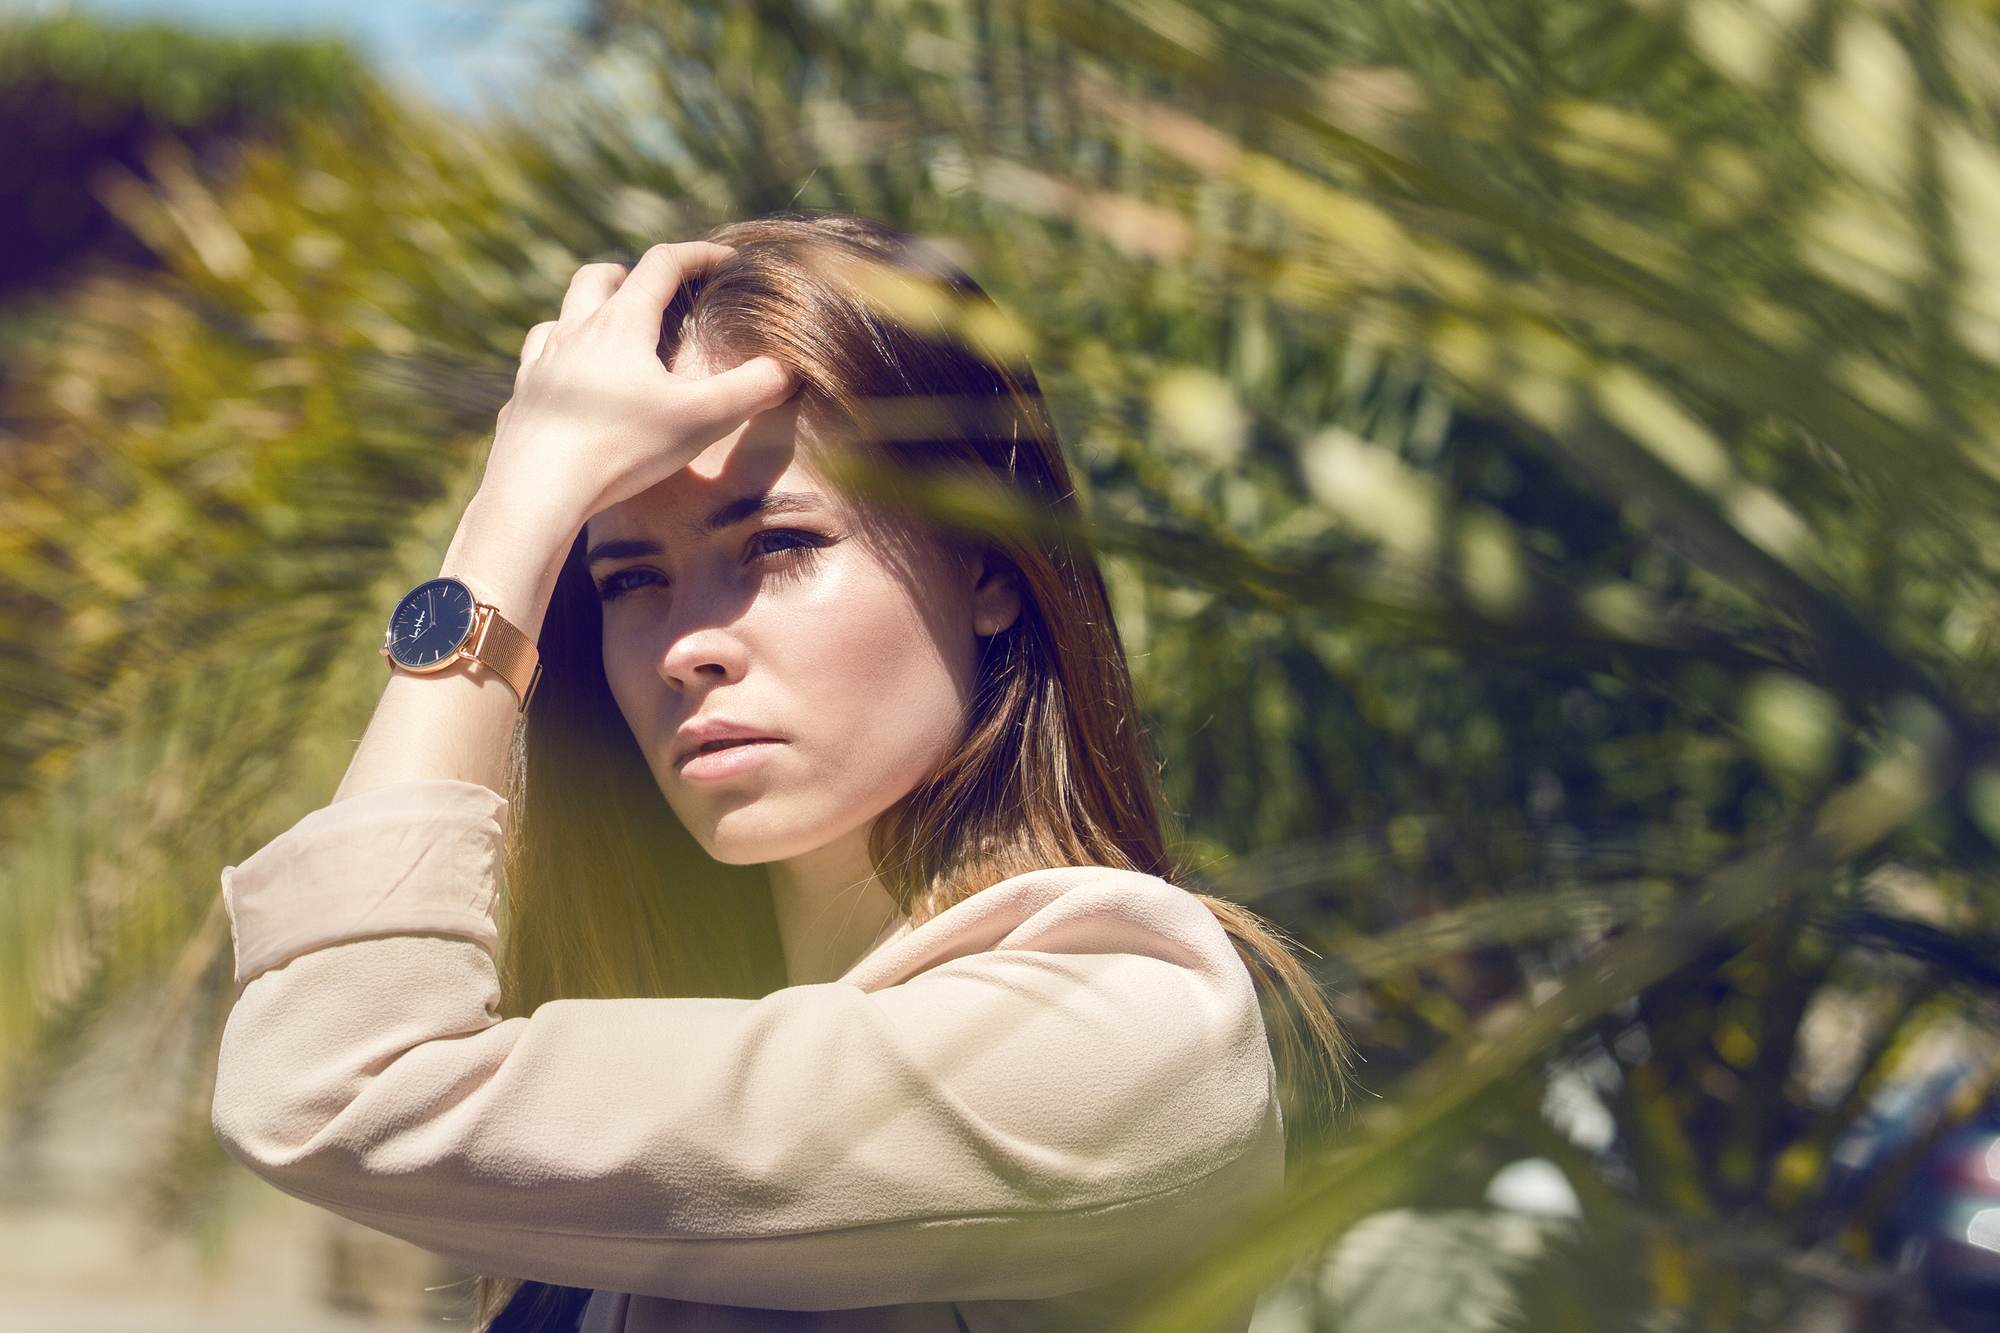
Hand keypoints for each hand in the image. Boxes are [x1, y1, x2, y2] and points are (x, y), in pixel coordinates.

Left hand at [480, 241, 798, 527]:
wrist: (538, 491)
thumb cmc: (623, 449)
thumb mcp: (702, 420)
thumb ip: (751, 389)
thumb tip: (788, 368)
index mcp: (621, 324)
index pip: (662, 264)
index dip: (698, 254)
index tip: (726, 260)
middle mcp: (575, 331)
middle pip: (597, 276)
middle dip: (630, 274)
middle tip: (657, 295)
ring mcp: (540, 364)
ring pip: (559, 316)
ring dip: (586, 314)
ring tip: (610, 339)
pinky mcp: (521, 399)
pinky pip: (535, 364)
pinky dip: (557, 361)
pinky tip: (569, 387)